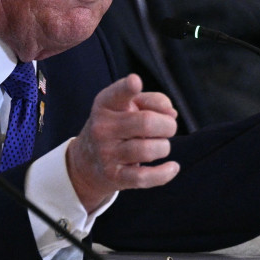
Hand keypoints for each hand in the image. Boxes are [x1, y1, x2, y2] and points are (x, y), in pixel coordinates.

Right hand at [65, 74, 179, 210]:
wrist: (86, 162)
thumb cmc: (116, 127)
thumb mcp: (126, 106)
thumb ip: (152, 101)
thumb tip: (171, 114)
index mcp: (105, 105)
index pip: (117, 94)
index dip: (127, 88)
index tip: (135, 82)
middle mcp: (102, 128)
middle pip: (146, 122)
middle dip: (167, 126)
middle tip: (167, 128)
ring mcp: (106, 154)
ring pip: (148, 150)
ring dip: (164, 147)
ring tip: (160, 146)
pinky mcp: (114, 177)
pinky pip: (144, 177)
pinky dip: (164, 173)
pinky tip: (173, 167)